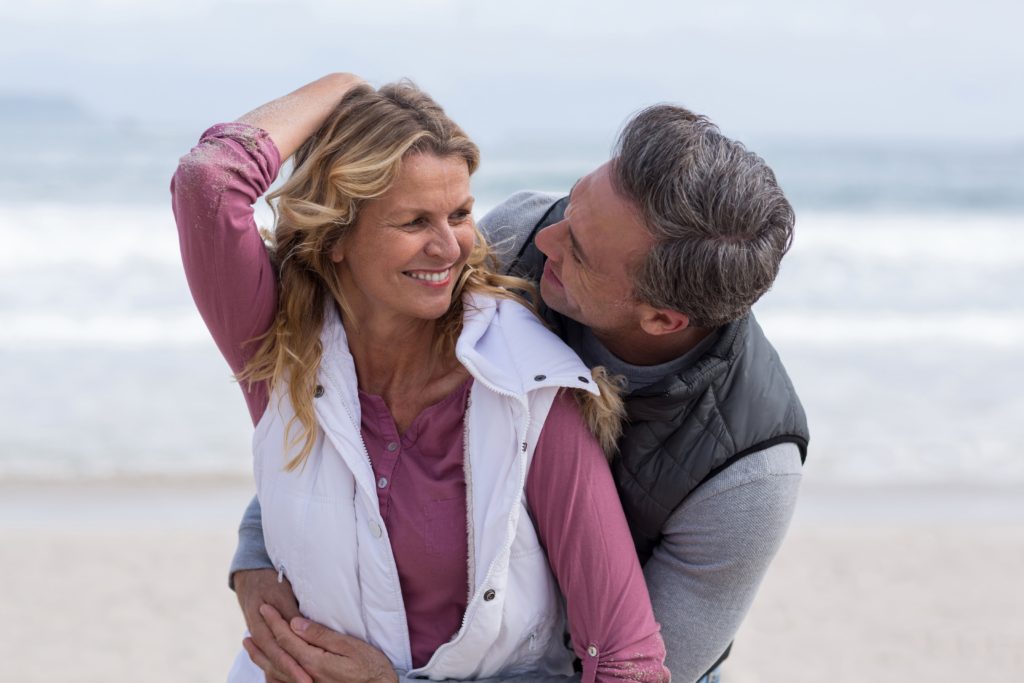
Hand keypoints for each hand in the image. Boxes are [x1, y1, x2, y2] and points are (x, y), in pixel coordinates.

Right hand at [234, 568, 307, 682]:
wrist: (250, 575)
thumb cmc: (270, 582)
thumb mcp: (281, 593)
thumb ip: (291, 614)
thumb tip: (302, 630)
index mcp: (260, 624)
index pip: (278, 651)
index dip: (292, 665)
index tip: (306, 677)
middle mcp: (257, 634)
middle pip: (274, 661)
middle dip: (291, 674)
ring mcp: (258, 637)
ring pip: (270, 662)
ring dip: (284, 675)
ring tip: (301, 682)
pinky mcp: (262, 638)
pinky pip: (269, 657)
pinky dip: (276, 670)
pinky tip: (286, 678)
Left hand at [259, 604, 398, 682]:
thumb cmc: (371, 667)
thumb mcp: (350, 646)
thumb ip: (321, 636)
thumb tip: (295, 623)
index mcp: (314, 662)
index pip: (287, 639)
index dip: (274, 622)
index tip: (265, 607)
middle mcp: (306, 677)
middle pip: (277, 656)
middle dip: (263, 639)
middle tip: (249, 626)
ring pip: (276, 673)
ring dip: (262, 659)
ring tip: (251, 646)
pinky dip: (272, 677)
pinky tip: (267, 671)